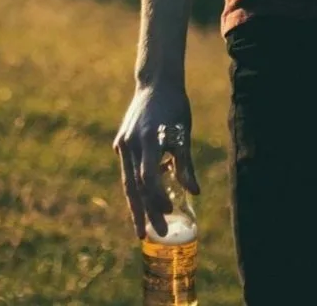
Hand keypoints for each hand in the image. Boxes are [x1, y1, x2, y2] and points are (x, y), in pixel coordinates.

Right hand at [113, 81, 197, 239]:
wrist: (156, 82)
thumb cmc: (175, 106)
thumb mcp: (184, 132)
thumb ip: (185, 163)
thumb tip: (195, 193)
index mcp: (149, 138)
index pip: (148, 177)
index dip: (156, 198)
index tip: (168, 215)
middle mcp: (132, 143)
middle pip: (134, 186)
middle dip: (144, 212)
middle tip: (151, 235)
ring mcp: (123, 142)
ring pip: (127, 181)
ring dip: (136, 205)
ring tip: (142, 228)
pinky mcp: (121, 141)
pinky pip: (128, 168)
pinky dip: (135, 185)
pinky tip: (145, 198)